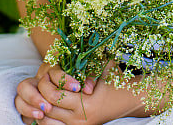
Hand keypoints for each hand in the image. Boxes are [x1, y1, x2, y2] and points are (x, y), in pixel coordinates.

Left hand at [16, 61, 141, 124]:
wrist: (131, 99)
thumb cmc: (118, 79)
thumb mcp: (105, 66)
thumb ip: (88, 62)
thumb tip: (70, 54)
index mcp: (87, 104)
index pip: (55, 96)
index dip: (47, 84)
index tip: (47, 74)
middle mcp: (81, 120)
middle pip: (48, 109)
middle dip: (41, 95)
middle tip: (42, 82)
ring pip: (48, 122)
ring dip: (42, 107)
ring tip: (44, 93)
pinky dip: (48, 117)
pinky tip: (49, 104)